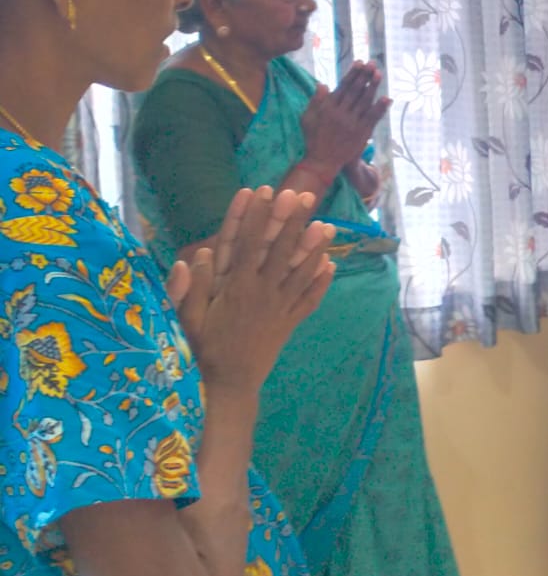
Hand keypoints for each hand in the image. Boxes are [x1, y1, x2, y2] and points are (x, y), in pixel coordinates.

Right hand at [168, 187, 336, 395]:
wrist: (229, 384)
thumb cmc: (203, 349)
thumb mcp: (188, 318)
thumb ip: (191, 287)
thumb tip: (196, 254)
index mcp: (236, 287)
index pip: (248, 243)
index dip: (256, 215)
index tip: (263, 191)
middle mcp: (263, 292)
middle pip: (281, 250)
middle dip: (292, 220)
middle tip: (304, 194)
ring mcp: (280, 307)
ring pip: (301, 272)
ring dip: (315, 248)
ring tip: (328, 225)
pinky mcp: (290, 322)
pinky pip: (309, 300)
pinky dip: (320, 283)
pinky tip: (331, 265)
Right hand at [300, 62, 390, 173]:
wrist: (323, 162)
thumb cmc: (313, 139)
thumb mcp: (308, 118)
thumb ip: (315, 101)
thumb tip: (322, 84)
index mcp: (328, 108)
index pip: (343, 86)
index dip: (353, 74)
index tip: (360, 63)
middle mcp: (341, 113)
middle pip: (355, 91)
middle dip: (364, 76)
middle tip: (373, 63)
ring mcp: (352, 123)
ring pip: (365, 101)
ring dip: (373, 87)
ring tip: (379, 74)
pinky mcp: (362, 133)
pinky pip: (372, 118)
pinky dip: (380, 108)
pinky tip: (387, 98)